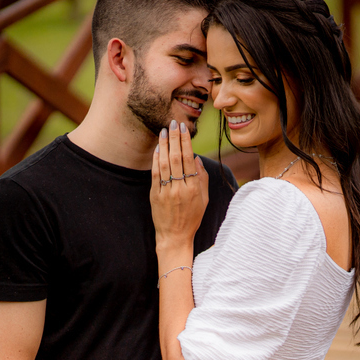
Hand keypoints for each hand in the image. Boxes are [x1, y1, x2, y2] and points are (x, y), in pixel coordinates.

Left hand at [151, 120, 208, 250]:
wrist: (175, 236)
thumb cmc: (192, 217)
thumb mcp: (204, 199)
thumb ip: (202, 178)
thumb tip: (196, 158)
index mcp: (195, 188)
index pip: (189, 159)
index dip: (186, 142)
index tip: (184, 129)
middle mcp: (181, 188)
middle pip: (177, 158)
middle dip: (175, 138)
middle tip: (174, 123)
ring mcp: (167, 191)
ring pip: (165, 163)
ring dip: (164, 145)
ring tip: (164, 131)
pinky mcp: (155, 195)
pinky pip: (156, 174)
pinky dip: (156, 160)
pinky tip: (157, 149)